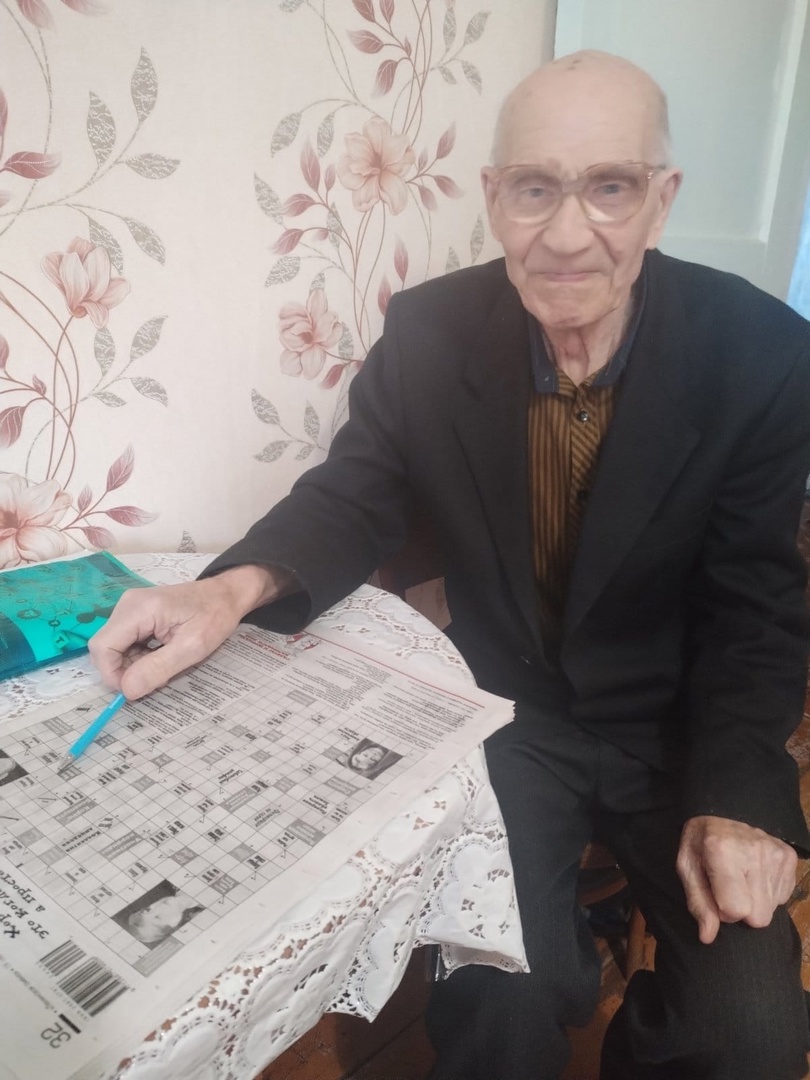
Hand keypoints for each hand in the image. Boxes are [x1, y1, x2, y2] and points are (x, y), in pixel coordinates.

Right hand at [88, 564, 290, 699]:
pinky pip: (124, 641)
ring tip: (163, 666)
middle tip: (156, 678)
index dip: (111, 674)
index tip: (134, 689)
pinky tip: (160, 655)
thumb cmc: (214, 616)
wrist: (225, 594)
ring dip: (132, 664)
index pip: (102, 646)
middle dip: (124, 670)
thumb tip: (127, 691)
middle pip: (105, 647)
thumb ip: (158, 668)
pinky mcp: (135, 613)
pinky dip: (137, 655)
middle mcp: (127, 604)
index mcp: (139, 609)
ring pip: (114, 647)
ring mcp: (130, 607)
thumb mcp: (192, 647)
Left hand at [676, 815, 796, 943]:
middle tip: (729, 887)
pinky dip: (767, 890)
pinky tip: (754, 873)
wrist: (722, 812)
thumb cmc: (699, 843)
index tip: (715, 895)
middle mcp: (753, 851)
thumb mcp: (687, 868)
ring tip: (741, 877)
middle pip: (759, 917)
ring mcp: (775, 852)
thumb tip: (708, 937)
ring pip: (772, 909)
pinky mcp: (788, 855)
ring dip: (755, 900)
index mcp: (722, 851)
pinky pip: (782, 896)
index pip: (736, 910)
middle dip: (742, 909)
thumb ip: (698, 903)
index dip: (723, 910)